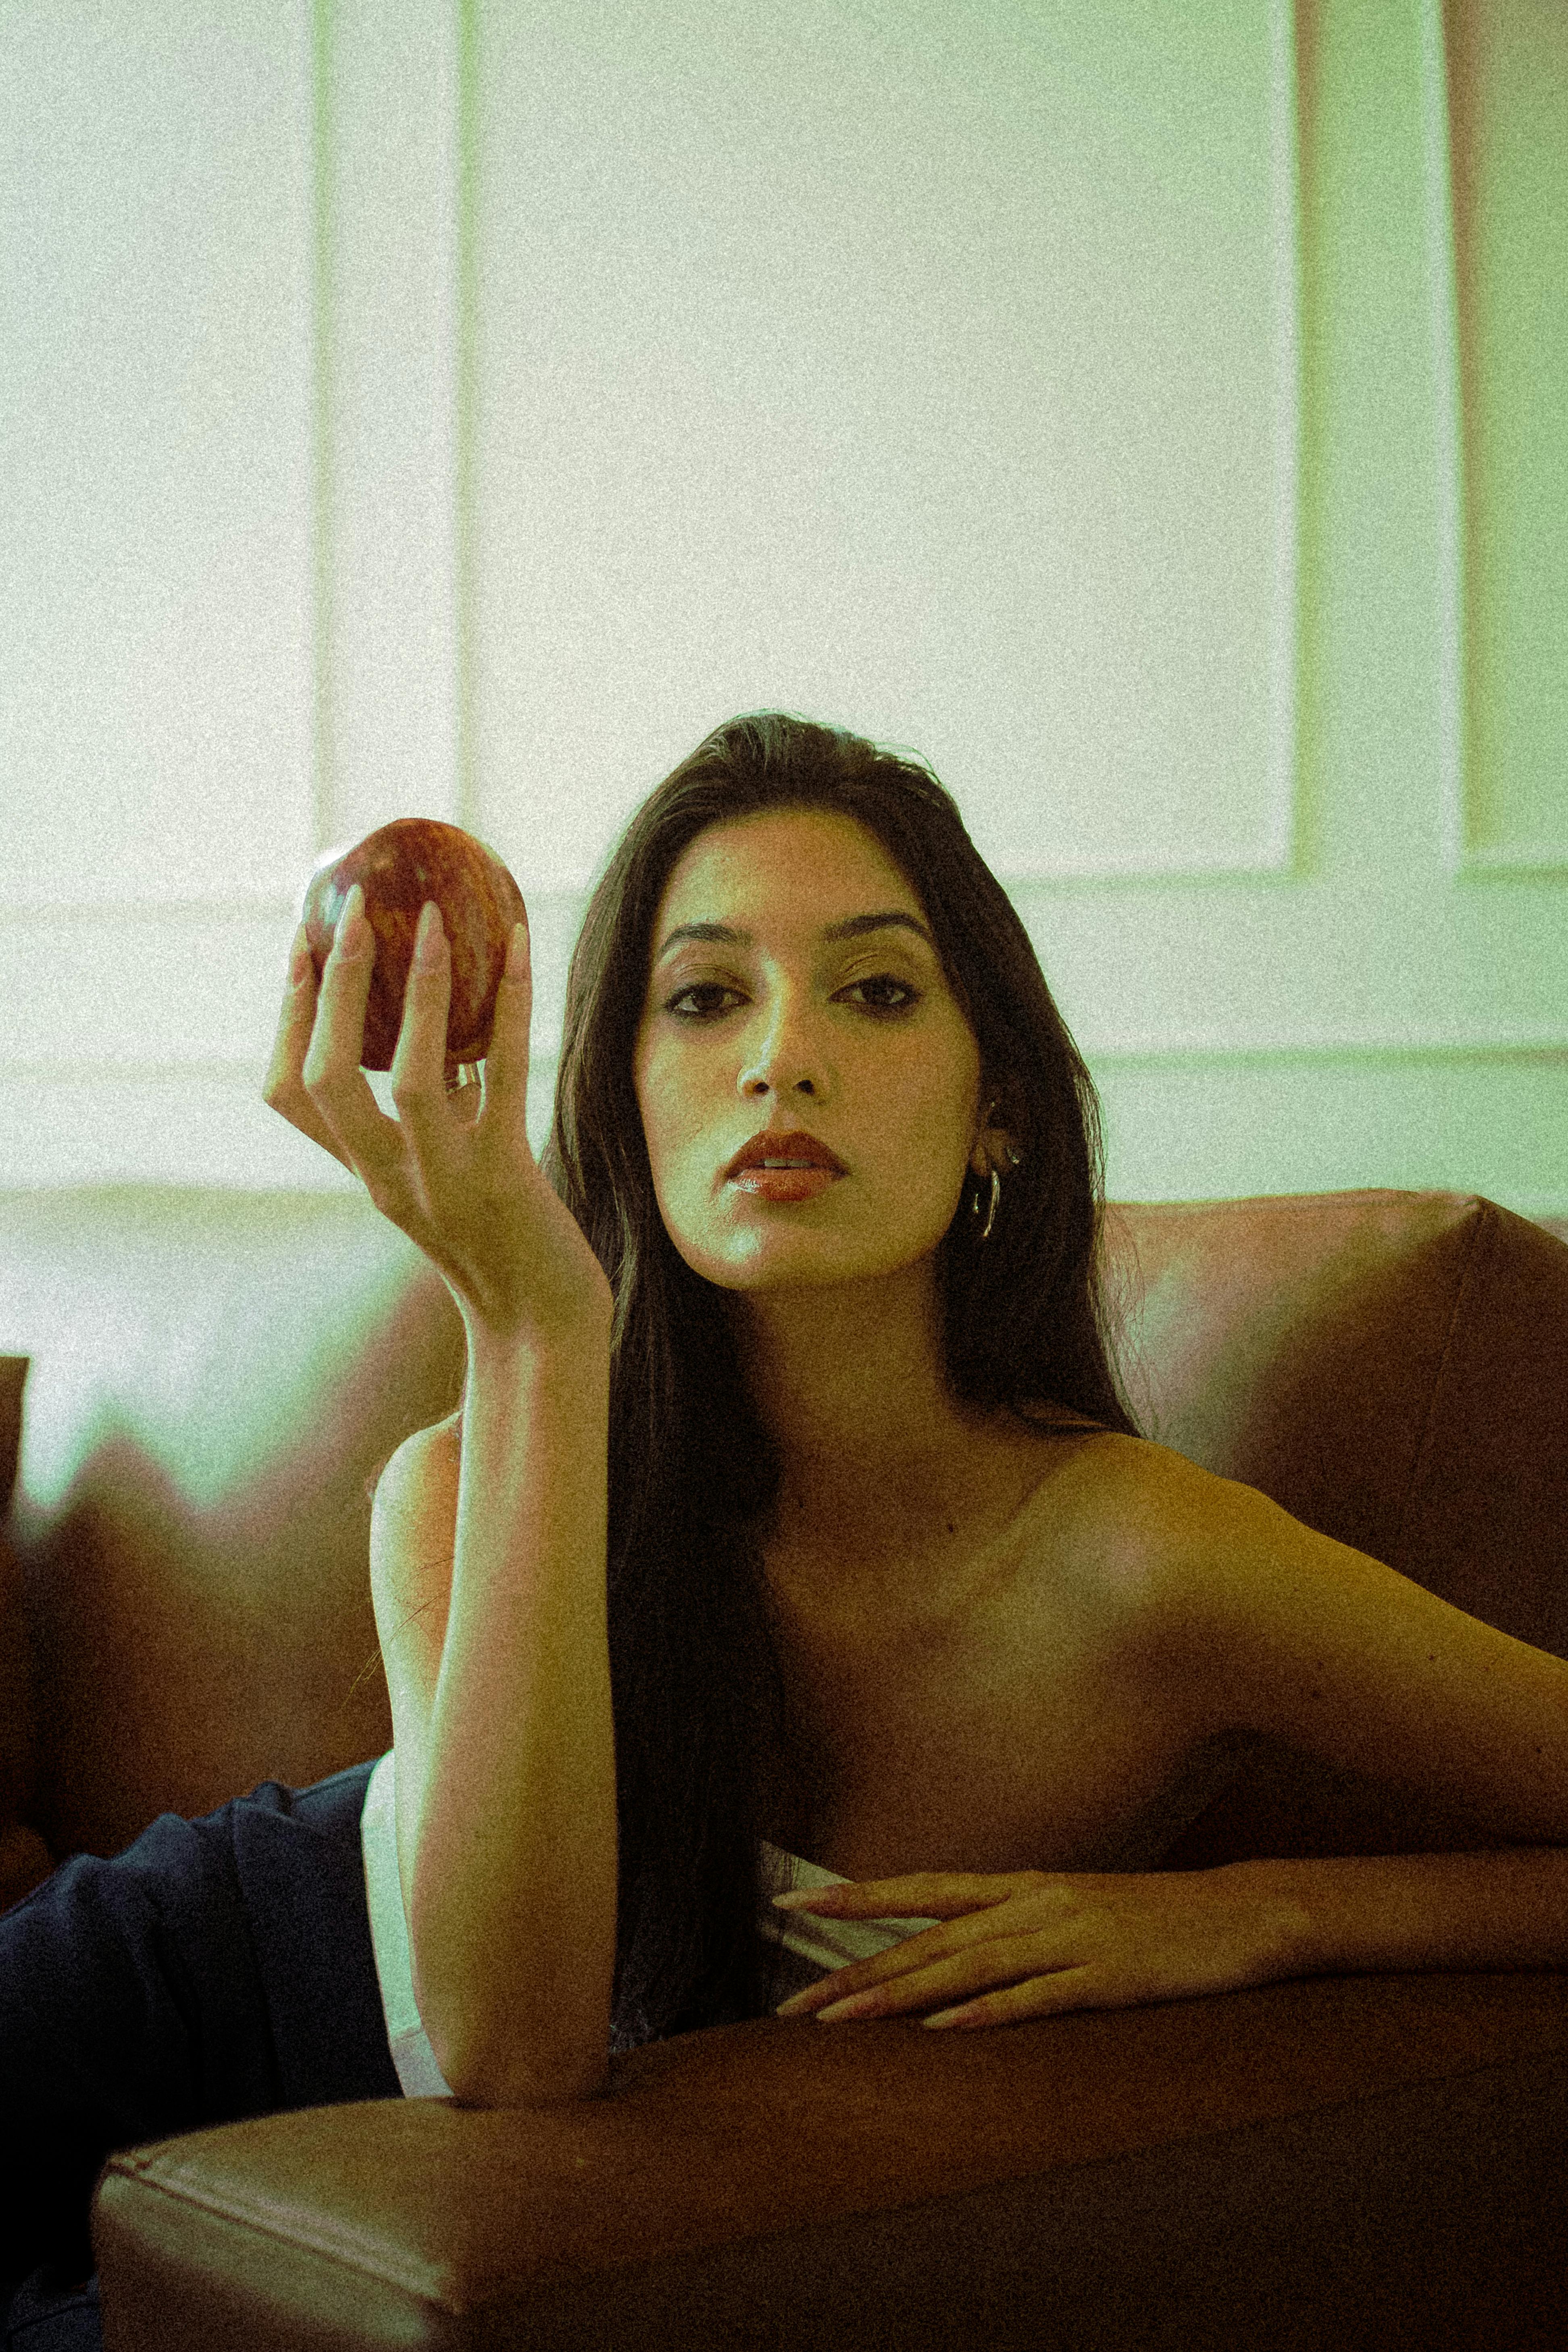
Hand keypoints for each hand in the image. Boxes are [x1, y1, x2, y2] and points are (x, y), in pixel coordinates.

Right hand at [263, 885, 613, 1346]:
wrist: (541, 1327)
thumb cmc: (500, 1239)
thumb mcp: (446, 1170)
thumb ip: (433, 1113)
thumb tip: (442, 1018)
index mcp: (367, 1173)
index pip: (289, 1092)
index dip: (287, 1017)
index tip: (302, 949)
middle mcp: (390, 1178)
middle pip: (324, 1078)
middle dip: (333, 990)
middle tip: (351, 913)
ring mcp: (445, 1181)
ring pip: (409, 1080)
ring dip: (420, 992)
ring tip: (429, 917)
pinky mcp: (507, 1177)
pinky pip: (504, 1077)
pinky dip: (510, 1006)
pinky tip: (518, 946)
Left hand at [771, 1864, 1306, 2029]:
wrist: (1243, 1913)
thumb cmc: (1158, 1921)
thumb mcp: (1079, 1913)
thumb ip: (1019, 1932)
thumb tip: (960, 1961)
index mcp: (1024, 1887)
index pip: (921, 1888)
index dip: (856, 1896)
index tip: (792, 1902)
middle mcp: (1035, 1904)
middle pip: (929, 1937)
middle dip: (857, 1972)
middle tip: (795, 2007)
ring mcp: (1070, 1937)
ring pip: (967, 1967)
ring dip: (900, 1995)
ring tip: (842, 2023)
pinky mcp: (1106, 1975)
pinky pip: (1035, 1997)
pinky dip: (987, 2014)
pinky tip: (946, 2031)